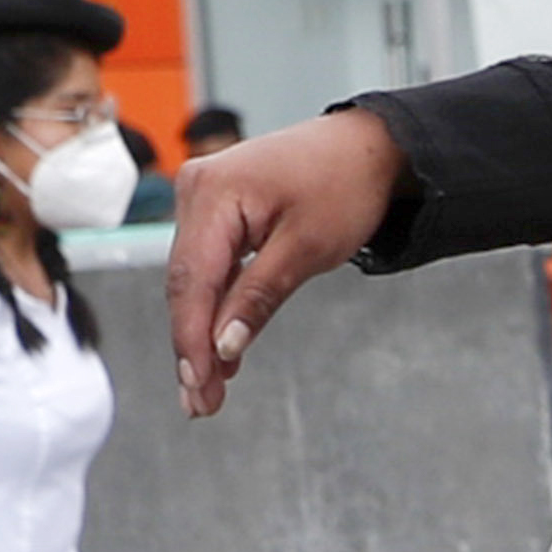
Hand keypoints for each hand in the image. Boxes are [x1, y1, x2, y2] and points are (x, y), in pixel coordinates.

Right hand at [164, 109, 404, 417]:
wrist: (366, 146)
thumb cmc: (344, 186)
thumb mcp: (307, 248)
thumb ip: (258, 297)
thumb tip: (223, 347)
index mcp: (213, 193)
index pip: (192, 281)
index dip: (191, 340)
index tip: (198, 387)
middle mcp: (196, 190)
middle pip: (186, 284)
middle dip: (193, 348)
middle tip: (201, 405)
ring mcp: (202, 198)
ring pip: (194, 280)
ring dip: (202, 334)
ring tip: (208, 392)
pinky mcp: (216, 210)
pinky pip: (209, 267)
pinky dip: (216, 308)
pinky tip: (220, 352)